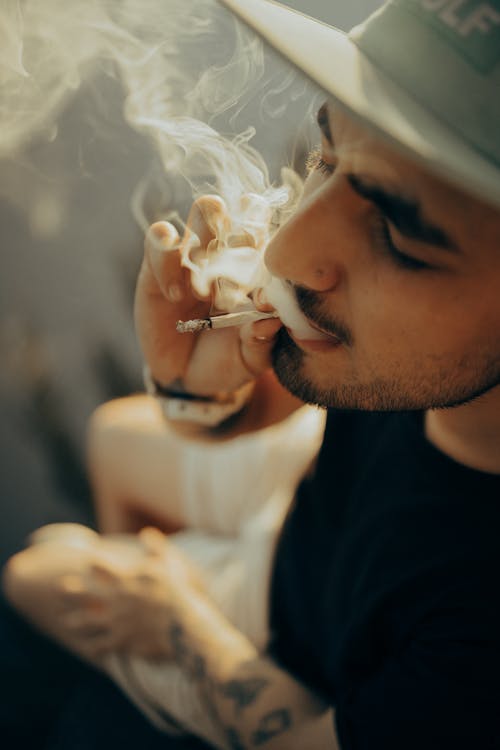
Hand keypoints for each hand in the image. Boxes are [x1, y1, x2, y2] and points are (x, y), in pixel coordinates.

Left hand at [2, 528, 204, 661]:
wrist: (183, 626)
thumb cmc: (178, 593)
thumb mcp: (169, 564)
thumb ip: (156, 547)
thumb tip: (146, 532)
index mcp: (126, 580)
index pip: (102, 568)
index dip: (93, 564)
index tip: (86, 562)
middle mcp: (116, 600)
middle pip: (88, 594)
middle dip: (72, 591)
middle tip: (60, 588)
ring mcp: (116, 622)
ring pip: (88, 622)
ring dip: (75, 621)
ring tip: (65, 621)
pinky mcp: (121, 642)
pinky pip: (100, 645)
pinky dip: (92, 646)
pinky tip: (86, 648)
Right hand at [134, 195, 282, 396]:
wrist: (185, 377)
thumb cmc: (227, 360)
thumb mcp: (248, 359)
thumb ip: (260, 342)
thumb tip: (270, 320)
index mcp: (258, 270)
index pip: (271, 236)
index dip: (273, 236)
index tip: (270, 252)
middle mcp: (229, 253)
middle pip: (242, 212)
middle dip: (242, 227)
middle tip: (238, 263)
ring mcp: (194, 255)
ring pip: (203, 212)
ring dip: (207, 233)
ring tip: (205, 288)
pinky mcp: (157, 265)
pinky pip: (159, 239)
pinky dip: (166, 258)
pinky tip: (176, 294)